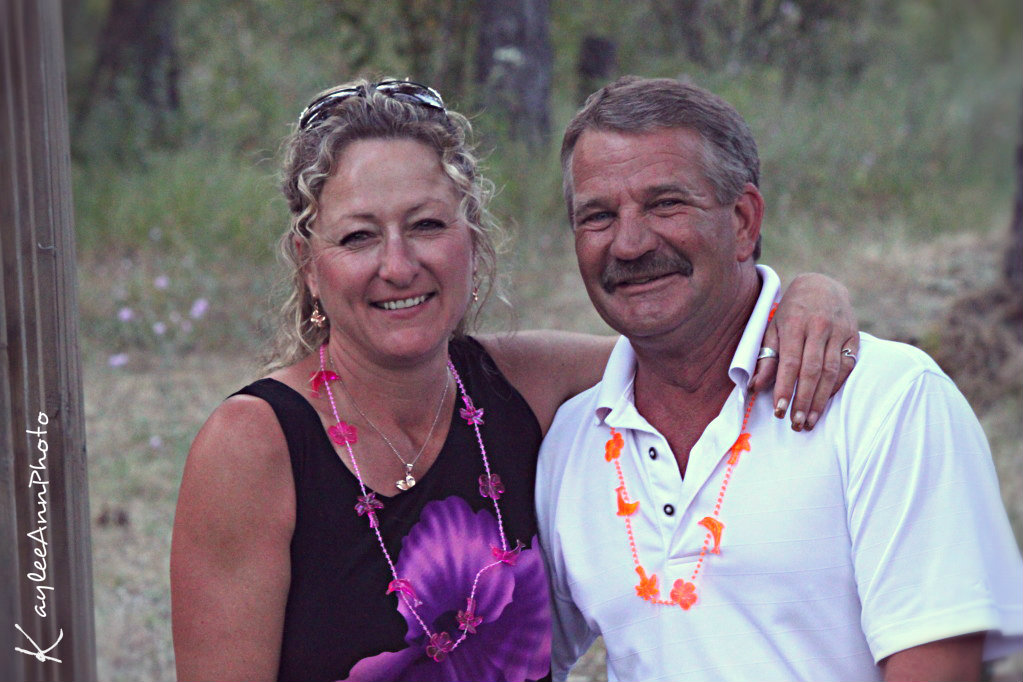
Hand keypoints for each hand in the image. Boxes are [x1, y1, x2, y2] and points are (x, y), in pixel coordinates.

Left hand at [749, 273, 858, 430]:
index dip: (785, 388)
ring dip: (821, 399)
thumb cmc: (792, 311)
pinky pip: (847, 366)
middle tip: (796, 423)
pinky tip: (826, 401)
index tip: (779, 410)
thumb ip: (766, 356)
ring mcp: (840, 331)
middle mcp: (820, 327)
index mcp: (795, 323)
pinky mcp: (854, 336)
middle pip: (812, 370)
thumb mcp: (773, 328)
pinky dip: (836, 386)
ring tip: (810, 420)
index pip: (790, 362)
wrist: (822, 285)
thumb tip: (755, 386)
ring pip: (832, 371)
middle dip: (804, 400)